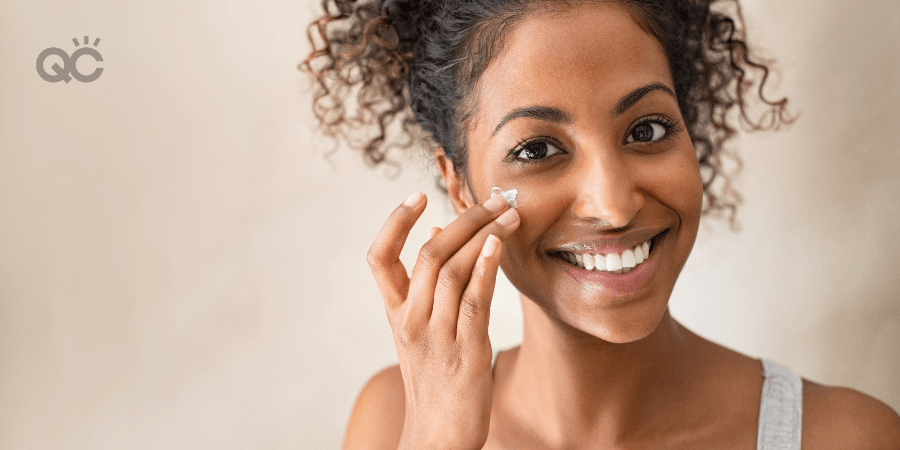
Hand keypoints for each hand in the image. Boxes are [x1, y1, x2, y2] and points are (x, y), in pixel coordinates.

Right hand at [367, 191, 519, 449]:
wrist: (438, 435)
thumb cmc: (434, 380)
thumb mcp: (420, 332)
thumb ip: (427, 287)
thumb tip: (437, 235)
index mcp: (396, 313)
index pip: (379, 258)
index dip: (394, 223)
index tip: (417, 196)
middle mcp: (411, 321)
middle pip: (429, 255)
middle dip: (464, 219)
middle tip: (494, 199)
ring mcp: (437, 336)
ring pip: (454, 271)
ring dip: (484, 235)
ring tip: (509, 214)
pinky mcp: (466, 352)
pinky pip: (475, 301)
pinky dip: (485, 268)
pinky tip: (499, 245)